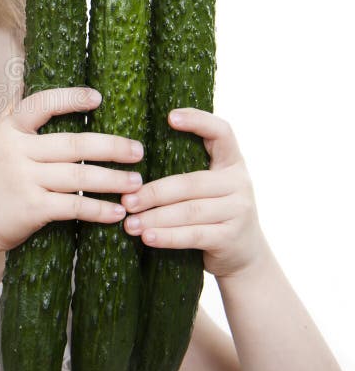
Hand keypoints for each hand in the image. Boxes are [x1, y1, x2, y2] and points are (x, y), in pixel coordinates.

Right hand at [0, 86, 144, 252]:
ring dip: (114, 180)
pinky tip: (117, 211)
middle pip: (74, 144)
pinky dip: (99, 209)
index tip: (98, 98)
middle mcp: (15, 151)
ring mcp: (23, 179)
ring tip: (136, 182)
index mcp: (8, 130)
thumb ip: (10, 118)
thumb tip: (23, 86)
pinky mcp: (32, 208)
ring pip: (80, 175)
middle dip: (112, 147)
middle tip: (138, 150)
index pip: (42, 104)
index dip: (70, 99)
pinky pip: (74, 206)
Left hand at [121, 107, 267, 277]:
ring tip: (129, 223)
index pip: (222, 132)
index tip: (170, 117)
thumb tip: (131, 159)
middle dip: (153, 192)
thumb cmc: (211, 211)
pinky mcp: (231, 236)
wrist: (244, 253)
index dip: (198, 121)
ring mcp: (238, 210)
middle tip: (126, 199)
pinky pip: (194, 235)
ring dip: (155, 217)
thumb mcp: (207, 185)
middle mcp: (239, 182)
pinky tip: (147, 237)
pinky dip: (167, 236)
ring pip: (189, 211)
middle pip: (190, 182)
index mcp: (231, 161)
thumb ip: (185, 170)